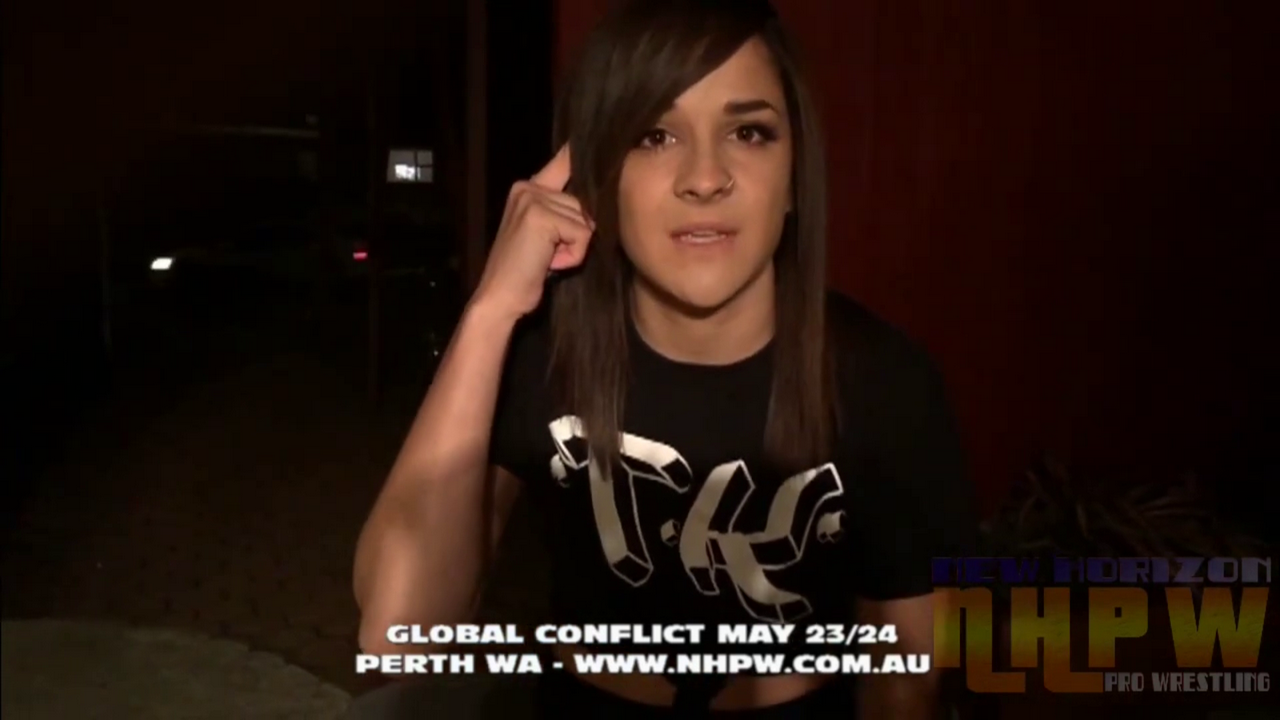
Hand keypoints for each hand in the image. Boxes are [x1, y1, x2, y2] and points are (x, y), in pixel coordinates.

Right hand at [471, 145, 592, 319]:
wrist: (500, 297)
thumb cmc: (526, 272)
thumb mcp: (546, 234)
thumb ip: (563, 212)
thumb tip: (600, 199)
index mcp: (528, 188)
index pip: (564, 160)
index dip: (580, 150)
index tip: (596, 134)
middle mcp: (528, 187)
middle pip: (584, 201)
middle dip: (577, 233)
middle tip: (549, 252)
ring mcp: (532, 199)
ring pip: (585, 219)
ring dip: (575, 247)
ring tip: (547, 257)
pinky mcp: (540, 216)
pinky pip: (582, 234)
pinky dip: (573, 256)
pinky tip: (549, 262)